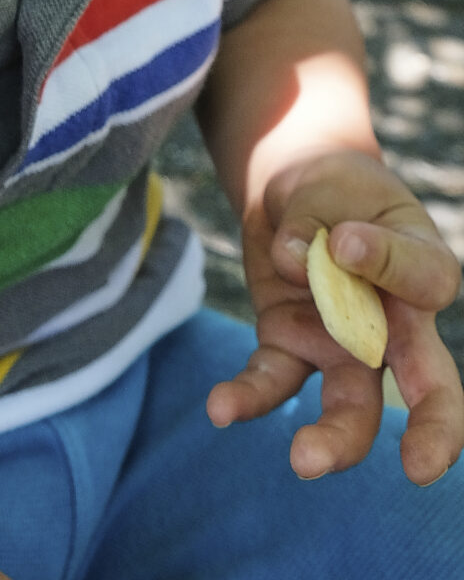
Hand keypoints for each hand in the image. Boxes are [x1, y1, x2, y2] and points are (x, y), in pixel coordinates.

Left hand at [207, 149, 462, 484]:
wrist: (300, 189)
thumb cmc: (334, 188)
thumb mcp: (330, 184)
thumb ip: (313, 221)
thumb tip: (292, 262)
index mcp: (422, 272)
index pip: (423, 280)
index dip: (387, 264)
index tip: (343, 238)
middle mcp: (394, 324)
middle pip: (428, 387)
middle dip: (432, 432)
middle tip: (419, 468)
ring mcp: (342, 345)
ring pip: (351, 406)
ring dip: (334, 439)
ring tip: (305, 460)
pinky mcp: (290, 345)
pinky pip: (273, 378)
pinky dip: (248, 396)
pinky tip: (220, 408)